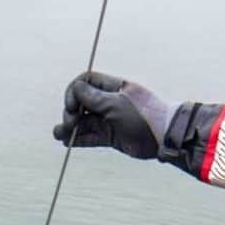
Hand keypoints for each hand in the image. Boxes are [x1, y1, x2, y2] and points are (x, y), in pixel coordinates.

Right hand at [52, 71, 177, 159]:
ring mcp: (109, 119)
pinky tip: (67, 142)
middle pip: (81, 102)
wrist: (165, 137)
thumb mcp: (116, 104)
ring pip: (84, 121)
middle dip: (71, 111)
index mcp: (113, 87)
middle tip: (70, 122)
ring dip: (70, 126)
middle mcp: (109, 102)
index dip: (74, 91)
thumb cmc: (143, 115)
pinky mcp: (111, 136)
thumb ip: (94, 98)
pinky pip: (90, 136)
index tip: (72, 104)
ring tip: (59, 134)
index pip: (86, 82)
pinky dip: (79, 139)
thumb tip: (76, 88)